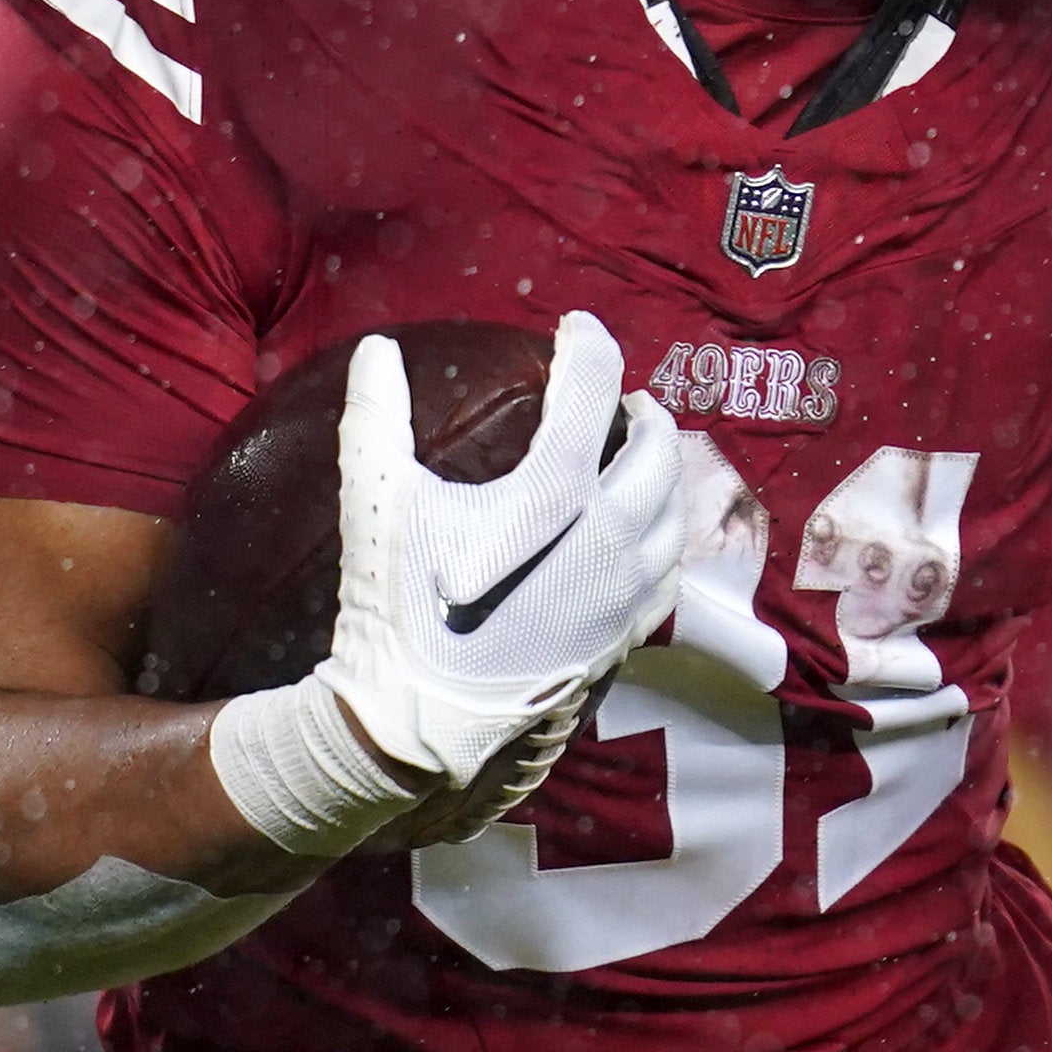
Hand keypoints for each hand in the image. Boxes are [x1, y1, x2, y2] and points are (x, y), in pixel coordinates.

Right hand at [209, 312, 726, 857]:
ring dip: (664, 473)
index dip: (589, 345)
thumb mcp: (378, 503)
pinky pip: (669, 572)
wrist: (424, 722)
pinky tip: (641, 538)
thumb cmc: (401, 607)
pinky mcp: (625, 636)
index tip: (574, 330)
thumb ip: (377, 418)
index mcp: (559, 493)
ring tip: (639, 458)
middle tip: (621, 400)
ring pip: (676, 512)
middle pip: (659, 449)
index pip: (594, 389)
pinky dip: (664, 537)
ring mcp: (626, 592)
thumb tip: (376, 350)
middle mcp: (612, 537)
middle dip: (642, 413)